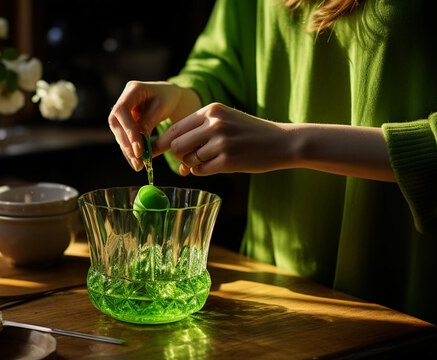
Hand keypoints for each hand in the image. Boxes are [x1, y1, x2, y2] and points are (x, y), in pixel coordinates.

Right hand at [108, 81, 200, 170]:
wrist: (169, 96)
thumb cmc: (168, 98)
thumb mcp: (162, 108)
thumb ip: (148, 122)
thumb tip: (138, 143)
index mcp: (132, 89)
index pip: (122, 111)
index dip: (128, 130)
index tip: (138, 148)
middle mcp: (123, 100)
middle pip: (116, 124)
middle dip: (126, 144)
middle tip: (137, 161)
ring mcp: (121, 112)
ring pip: (119, 133)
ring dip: (127, 150)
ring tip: (138, 165)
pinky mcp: (124, 123)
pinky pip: (125, 137)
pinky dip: (130, 150)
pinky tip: (136, 162)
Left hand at [154, 103, 293, 175]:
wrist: (282, 142)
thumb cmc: (250, 134)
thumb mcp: (225, 122)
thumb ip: (199, 134)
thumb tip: (175, 158)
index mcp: (211, 110)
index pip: (175, 128)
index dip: (162, 143)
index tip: (154, 152)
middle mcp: (214, 123)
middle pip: (176, 145)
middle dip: (178, 156)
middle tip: (188, 160)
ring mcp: (220, 142)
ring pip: (187, 160)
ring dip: (192, 165)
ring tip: (209, 161)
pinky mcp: (227, 160)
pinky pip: (200, 171)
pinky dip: (202, 172)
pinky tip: (216, 166)